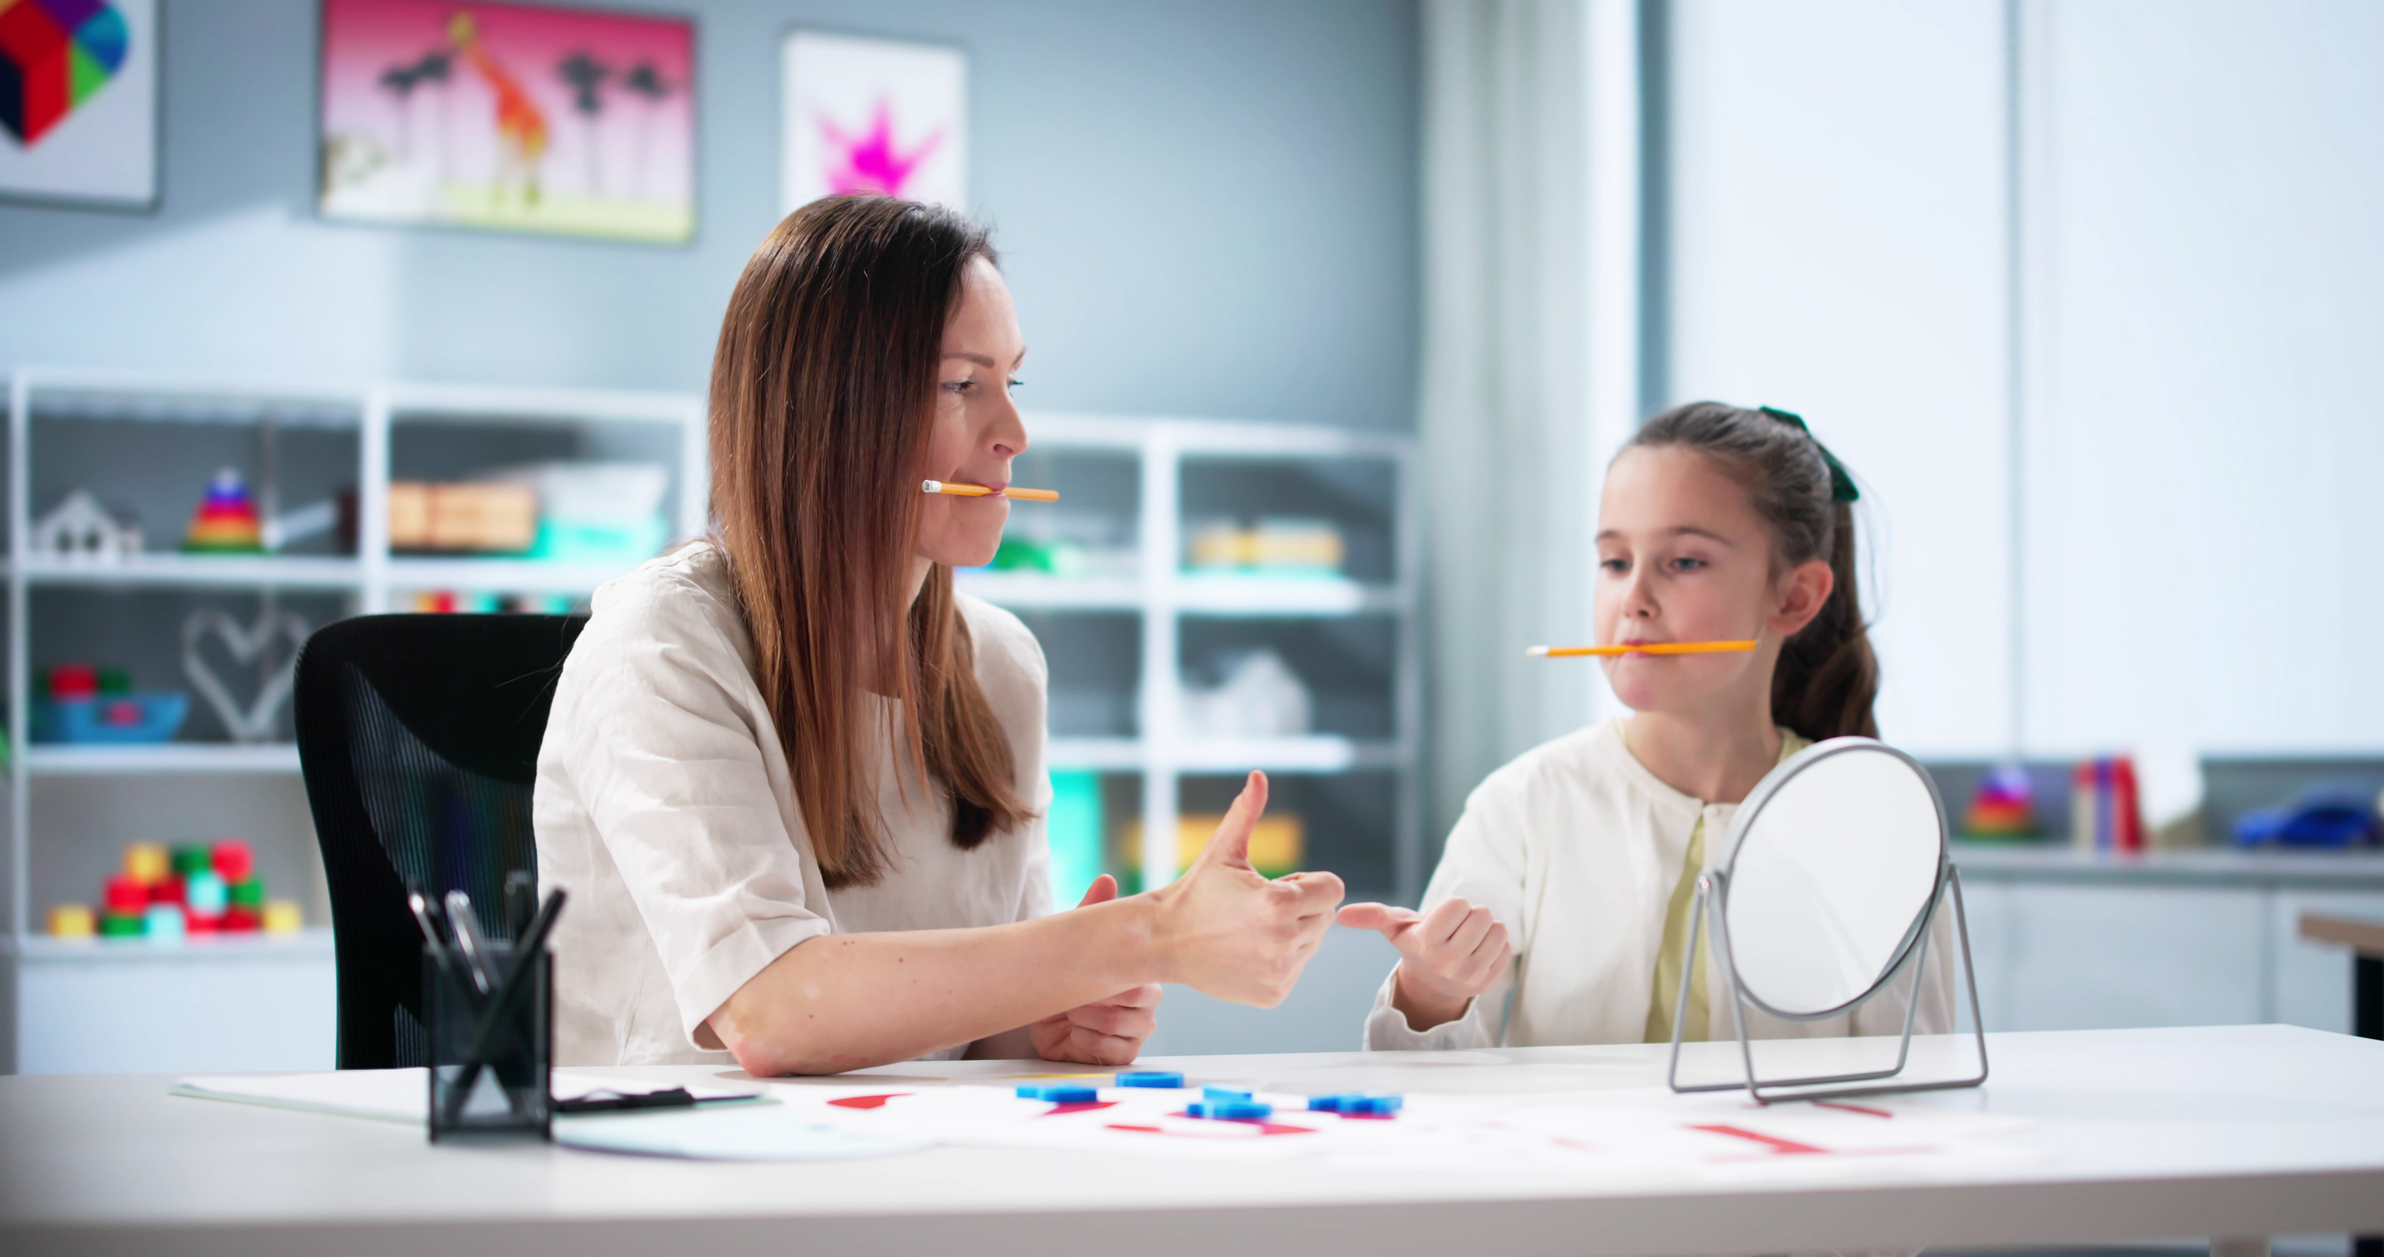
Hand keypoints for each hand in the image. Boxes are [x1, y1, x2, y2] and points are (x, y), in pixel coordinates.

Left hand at [1030, 875, 1162, 1063]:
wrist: (1043, 1019)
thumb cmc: (1066, 980)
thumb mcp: (1076, 944)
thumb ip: (1091, 911)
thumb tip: (1106, 879)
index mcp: (1144, 976)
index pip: (1146, 975)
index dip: (1114, 977)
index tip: (1089, 975)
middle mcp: (1147, 1005)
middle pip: (1137, 999)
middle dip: (1096, 995)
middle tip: (1073, 994)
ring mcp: (1138, 1032)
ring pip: (1119, 1024)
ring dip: (1085, 1017)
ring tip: (1070, 1013)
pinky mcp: (1123, 1056)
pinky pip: (1111, 1050)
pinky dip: (1085, 1040)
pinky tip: (1074, 1033)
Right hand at [1148, 772, 1345, 1006]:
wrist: (1163, 940)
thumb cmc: (1196, 891)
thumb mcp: (1223, 850)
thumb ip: (1247, 812)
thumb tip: (1258, 775)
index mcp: (1279, 903)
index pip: (1333, 889)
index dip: (1310, 883)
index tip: (1280, 885)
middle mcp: (1285, 940)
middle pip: (1326, 916)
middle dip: (1302, 907)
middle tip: (1260, 908)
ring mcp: (1280, 971)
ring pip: (1313, 943)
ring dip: (1294, 933)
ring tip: (1253, 929)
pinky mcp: (1274, 993)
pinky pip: (1297, 968)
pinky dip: (1281, 960)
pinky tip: (1249, 951)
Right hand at [1337, 896, 1509, 1030]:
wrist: (1432, 985)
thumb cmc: (1416, 944)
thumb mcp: (1395, 928)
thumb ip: (1372, 916)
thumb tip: (1340, 914)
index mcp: (1427, 944)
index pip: (1459, 904)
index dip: (1452, 907)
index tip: (1441, 921)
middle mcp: (1449, 963)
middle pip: (1482, 914)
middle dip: (1470, 916)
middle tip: (1455, 931)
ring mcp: (1471, 975)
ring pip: (1498, 929)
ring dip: (1486, 930)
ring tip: (1467, 941)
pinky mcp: (1490, 982)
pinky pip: (1506, 947)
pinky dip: (1495, 946)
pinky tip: (1477, 954)